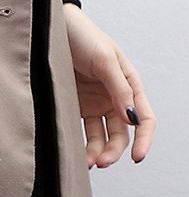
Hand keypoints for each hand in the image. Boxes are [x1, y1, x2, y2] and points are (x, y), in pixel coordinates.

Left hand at [63, 4, 155, 167]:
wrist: (53, 33)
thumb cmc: (83, 39)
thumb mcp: (105, 60)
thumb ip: (118, 89)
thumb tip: (130, 118)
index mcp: (129, 86)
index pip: (143, 118)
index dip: (143, 139)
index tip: (137, 157)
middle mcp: (113, 99)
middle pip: (120, 134)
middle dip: (113, 151)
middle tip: (101, 162)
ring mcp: (94, 106)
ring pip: (100, 138)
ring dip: (97, 153)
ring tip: (88, 163)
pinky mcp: (74, 110)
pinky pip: (81, 134)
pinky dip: (80, 147)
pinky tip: (77, 156)